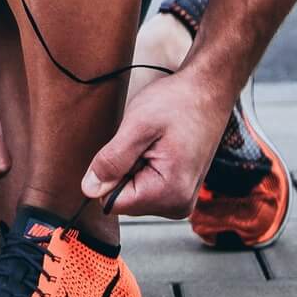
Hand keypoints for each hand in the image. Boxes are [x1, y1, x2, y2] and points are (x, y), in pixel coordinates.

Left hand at [80, 69, 228, 218]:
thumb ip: (112, 160)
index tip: (129, 148)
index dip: (109, 174)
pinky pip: (146, 185)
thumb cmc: (178, 102)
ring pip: (133, 192)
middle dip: (124, 169)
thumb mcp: (137, 126)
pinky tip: (159, 148)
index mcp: (170, 194)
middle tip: (144, 142)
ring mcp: (180, 199)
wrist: (207, 92)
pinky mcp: (179, 190)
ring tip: (154, 143)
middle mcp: (178, 205)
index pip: (113, 203)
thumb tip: (89, 189)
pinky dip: (144, 166)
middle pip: (125, 199)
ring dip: (134, 166)